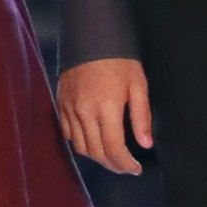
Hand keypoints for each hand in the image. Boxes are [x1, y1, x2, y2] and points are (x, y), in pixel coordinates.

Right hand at [57, 58, 154, 175]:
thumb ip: (141, 117)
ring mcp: (69, 110)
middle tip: (127, 167)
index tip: (135, 169)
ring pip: (81, 147)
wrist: (91, 37)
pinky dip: (81, 144)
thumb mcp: (138, 85)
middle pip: (96, 152)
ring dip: (97, 157)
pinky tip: (94, 142)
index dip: (125, 164)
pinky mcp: (61, 105)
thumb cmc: (120, 59)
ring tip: (112, 157)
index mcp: (107, 108)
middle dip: (113, 165)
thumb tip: (146, 144)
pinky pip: (68, 134)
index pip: (114, 149)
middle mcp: (85, 113)